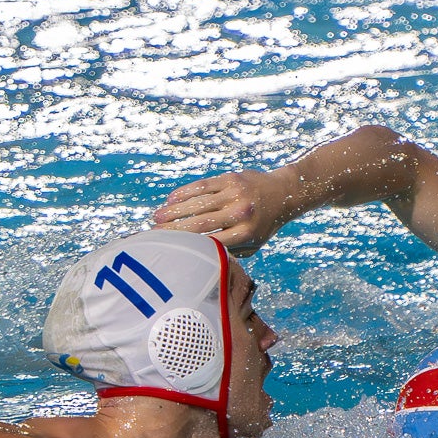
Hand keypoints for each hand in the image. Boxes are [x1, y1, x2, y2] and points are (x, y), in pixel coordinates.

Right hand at [151, 170, 286, 255]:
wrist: (283, 194)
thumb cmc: (262, 225)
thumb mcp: (251, 245)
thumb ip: (229, 253)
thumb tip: (199, 259)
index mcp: (245, 234)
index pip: (209, 241)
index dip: (186, 245)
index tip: (168, 248)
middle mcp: (240, 214)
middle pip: (200, 223)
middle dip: (174, 229)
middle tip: (154, 232)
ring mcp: (235, 194)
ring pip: (197, 203)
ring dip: (174, 210)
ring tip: (157, 216)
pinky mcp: (230, 178)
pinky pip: (202, 186)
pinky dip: (184, 192)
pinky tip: (170, 199)